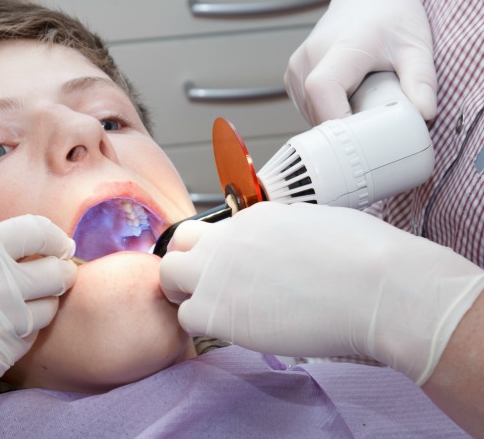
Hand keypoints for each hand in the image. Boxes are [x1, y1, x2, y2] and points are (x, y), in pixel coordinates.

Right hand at [0, 215, 75, 429]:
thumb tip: (32, 243)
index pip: (34, 230)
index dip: (52, 235)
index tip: (58, 242)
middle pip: (55, 272)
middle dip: (60, 269)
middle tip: (55, 270)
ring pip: (47, 309)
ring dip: (41, 303)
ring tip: (19, 304)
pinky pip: (28, 340)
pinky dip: (21, 333)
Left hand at [159, 202, 483, 384]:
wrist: (378, 286)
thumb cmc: (367, 257)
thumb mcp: (320, 224)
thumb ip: (288, 232)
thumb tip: (286, 242)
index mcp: (255, 216)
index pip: (214, 231)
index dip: (217, 252)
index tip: (232, 271)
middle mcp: (228, 237)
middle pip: (179, 242)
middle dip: (187, 264)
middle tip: (207, 289)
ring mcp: (217, 271)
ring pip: (169, 277)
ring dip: (187, 294)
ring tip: (217, 313)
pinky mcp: (217, 309)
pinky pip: (187, 318)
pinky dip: (201, 326)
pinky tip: (231, 332)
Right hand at [285, 0, 436, 124]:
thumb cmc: (392, 15)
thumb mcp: (416, 46)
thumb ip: (422, 79)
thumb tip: (424, 114)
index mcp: (341, 46)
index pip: (322, 89)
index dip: (336, 119)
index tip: (359, 139)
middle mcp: (310, 56)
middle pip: (316, 110)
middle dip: (345, 129)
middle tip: (375, 128)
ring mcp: (297, 66)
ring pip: (309, 113)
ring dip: (336, 121)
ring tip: (364, 107)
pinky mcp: (293, 75)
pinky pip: (306, 107)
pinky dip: (326, 113)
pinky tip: (348, 102)